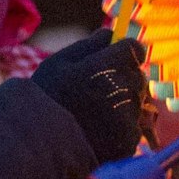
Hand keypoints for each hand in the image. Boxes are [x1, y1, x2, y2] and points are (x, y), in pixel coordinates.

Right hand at [30, 28, 149, 165]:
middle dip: (124, 79)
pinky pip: (135, 126)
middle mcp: (120, 90)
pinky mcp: (129, 140)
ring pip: (138, 102)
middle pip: (138, 76)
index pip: (134, 49)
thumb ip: (88, 45)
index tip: (117, 59)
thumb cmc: (46, 99)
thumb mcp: (57, 64)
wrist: (40, 146)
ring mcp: (127, 117)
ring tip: (96, 114)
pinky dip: (123, 128)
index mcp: (103, 67)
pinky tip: (100, 131)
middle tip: (100, 91)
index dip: (126, 52)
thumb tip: (111, 32)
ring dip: (124, 104)